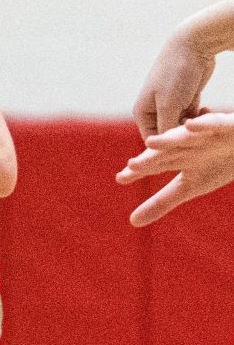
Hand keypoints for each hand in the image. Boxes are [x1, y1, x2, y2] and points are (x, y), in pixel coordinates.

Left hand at [118, 112, 233, 225]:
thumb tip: (132, 222)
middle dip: (150, 158)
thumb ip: (161, 202)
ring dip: (170, 138)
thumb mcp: (190, 187)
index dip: (138, 170)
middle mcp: (187, 143)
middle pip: (165, 151)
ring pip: (186, 135)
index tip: (120, 178)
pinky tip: (191, 125)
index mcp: (177, 157)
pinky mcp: (226, 124)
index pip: (154, 164)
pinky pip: (214, 122)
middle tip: (132, 165)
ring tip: (151, 143)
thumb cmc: (216, 165)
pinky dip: (204, 123)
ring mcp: (206, 133)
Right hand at [134, 26, 218, 138]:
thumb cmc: (175, 73)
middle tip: (199, 131)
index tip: (186, 145)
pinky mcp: (186, 99)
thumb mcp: (169, 104)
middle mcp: (154, 110)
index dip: (168, 146)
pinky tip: (207, 110)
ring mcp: (170, 105)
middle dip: (183, 134)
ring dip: (193, 126)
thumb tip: (165, 148)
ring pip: (182, 126)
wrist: (192, 45)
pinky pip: (192, 117)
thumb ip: (166, 127)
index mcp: (142, 112)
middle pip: (168, 134)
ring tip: (204, 118)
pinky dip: (199, 117)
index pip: (153, 140)